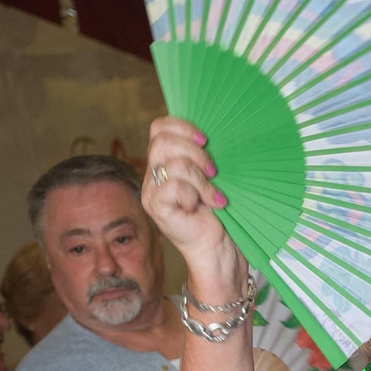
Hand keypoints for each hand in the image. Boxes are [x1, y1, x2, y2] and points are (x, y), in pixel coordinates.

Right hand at [141, 117, 229, 257]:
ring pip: (173, 163)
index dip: (183, 127)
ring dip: (200, 178)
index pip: (160, 128)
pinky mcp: (155, 206)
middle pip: (163, 141)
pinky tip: (207, 205)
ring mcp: (151, 190)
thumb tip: (211, 135)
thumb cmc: (218, 209)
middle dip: (195, 152)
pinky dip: (196, 194)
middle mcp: (153, 172)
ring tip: (213, 194)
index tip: (206, 140)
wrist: (219, 243)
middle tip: (213, 172)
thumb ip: (203, 154)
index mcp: (165, 159)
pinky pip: (174, 186)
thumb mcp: (212, 174)